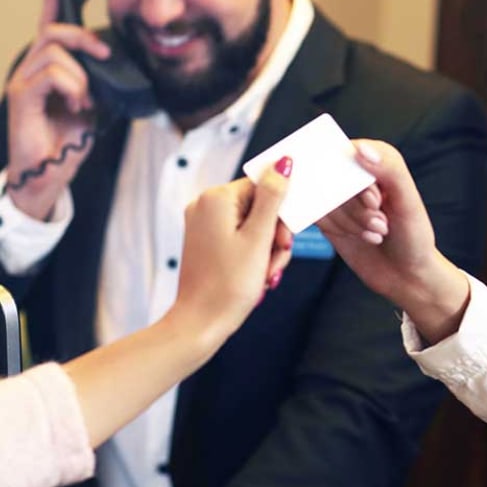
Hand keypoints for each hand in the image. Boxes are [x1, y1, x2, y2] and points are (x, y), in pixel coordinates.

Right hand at [5, 0, 112, 219]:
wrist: (52, 169)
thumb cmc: (70, 137)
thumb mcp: (96, 103)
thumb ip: (101, 81)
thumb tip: (117, 66)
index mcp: (51, 66)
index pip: (49, 23)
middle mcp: (32, 67)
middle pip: (56, 31)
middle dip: (86, 38)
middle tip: (105, 57)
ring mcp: (24, 79)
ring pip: (56, 53)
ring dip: (81, 77)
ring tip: (84, 100)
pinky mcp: (21, 94)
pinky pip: (52, 74)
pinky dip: (72, 88)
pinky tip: (76, 105)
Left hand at [171, 157, 294, 352]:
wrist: (201, 323)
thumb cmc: (229, 283)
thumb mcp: (259, 238)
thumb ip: (273, 198)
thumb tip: (283, 163)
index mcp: (216, 198)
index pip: (263, 186)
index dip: (281, 212)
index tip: (285, 238)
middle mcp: (205, 206)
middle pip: (260, 206)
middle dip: (275, 234)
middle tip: (277, 258)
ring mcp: (203, 224)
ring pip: (254, 224)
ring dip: (268, 248)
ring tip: (267, 273)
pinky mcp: (206, 241)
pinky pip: (241, 237)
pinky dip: (255, 254)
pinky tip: (259, 275)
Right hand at [318, 141, 469, 342]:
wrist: (406, 275)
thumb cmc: (414, 236)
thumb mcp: (408, 202)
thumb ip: (389, 170)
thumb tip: (359, 148)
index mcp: (380, 159)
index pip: (350, 152)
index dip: (358, 180)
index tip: (376, 202)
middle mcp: (357, 173)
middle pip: (334, 177)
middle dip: (356, 207)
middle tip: (382, 223)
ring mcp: (340, 195)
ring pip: (324, 197)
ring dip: (351, 221)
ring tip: (377, 232)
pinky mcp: (327, 215)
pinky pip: (315, 214)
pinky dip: (337, 228)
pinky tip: (360, 237)